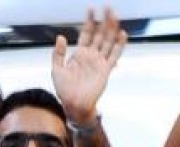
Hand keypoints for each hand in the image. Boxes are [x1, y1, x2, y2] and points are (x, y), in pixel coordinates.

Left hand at [51, 8, 126, 123]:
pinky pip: (114, 56)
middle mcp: (91, 56)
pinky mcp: (105, 70)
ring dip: (112, 29)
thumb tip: (61, 37)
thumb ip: (58, 53)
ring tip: (115, 16)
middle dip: (104, 21)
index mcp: (79, 54)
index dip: (89, 21)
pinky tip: (122, 35)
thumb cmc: (64, 90)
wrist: (73, 104)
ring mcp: (99, 62)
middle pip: (100, 34)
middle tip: (108, 7)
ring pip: (108, 41)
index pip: (86, 33)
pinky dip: (119, 45)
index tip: (91, 9)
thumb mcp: (56, 70)